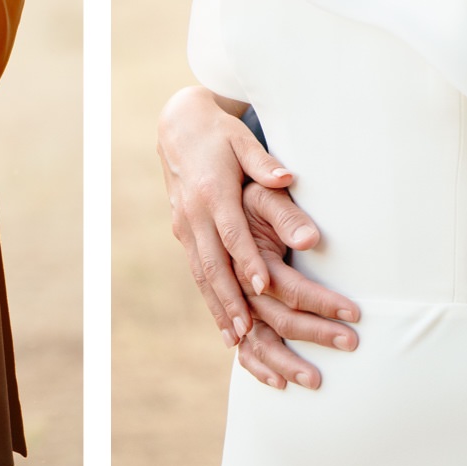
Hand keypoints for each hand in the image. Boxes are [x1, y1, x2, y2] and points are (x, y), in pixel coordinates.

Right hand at [157, 87, 354, 341]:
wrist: (178, 127)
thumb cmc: (220, 134)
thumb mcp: (242, 141)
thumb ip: (264, 164)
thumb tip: (287, 179)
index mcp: (212, 191)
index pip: (231, 232)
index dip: (247, 260)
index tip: (265, 285)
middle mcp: (194, 213)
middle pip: (213, 263)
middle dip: (230, 299)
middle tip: (248, 330)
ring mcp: (184, 224)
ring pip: (201, 273)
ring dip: (218, 307)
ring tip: (236, 338)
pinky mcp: (182, 231)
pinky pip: (196, 271)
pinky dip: (209, 299)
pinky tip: (223, 324)